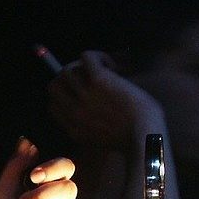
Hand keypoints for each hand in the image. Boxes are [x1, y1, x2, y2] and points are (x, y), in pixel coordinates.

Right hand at [47, 51, 164, 148]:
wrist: (146, 136)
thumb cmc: (135, 138)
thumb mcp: (105, 142)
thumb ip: (91, 130)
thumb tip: (90, 108)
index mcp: (74, 129)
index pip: (53, 106)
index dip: (64, 94)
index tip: (79, 91)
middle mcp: (75, 111)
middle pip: (54, 85)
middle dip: (68, 78)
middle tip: (87, 76)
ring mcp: (84, 95)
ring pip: (67, 69)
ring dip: (84, 66)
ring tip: (105, 72)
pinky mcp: (98, 80)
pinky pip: (86, 56)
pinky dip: (99, 56)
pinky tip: (113, 66)